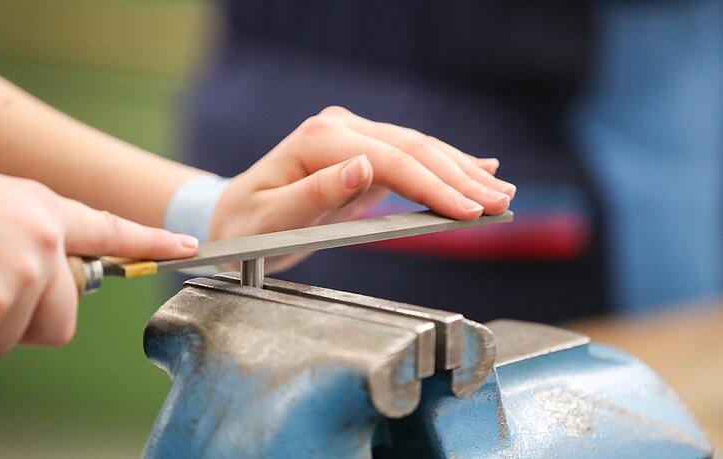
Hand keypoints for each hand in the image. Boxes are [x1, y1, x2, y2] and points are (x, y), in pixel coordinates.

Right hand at [0, 155, 197, 357]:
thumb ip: (25, 234)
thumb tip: (40, 278)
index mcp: (43, 208)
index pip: (110, 229)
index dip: (152, 241)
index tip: (188, 246)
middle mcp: (45, 236)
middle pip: (61, 321)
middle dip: (18, 326)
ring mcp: (23, 266)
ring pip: (10, 339)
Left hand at [210, 106, 515, 271]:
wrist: (235, 219)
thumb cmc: (247, 227)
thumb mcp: (272, 220)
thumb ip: (314, 193)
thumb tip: (362, 166)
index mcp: (319, 141)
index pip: (390, 160)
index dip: (433, 186)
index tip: (468, 210)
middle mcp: (339, 130)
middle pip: (412, 149)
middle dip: (460, 177)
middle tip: (500, 203)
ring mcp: (352, 138)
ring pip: (418, 149)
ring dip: (461, 170)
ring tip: (500, 192)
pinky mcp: (361, 154)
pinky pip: (410, 158)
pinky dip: (445, 165)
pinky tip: (478, 167)